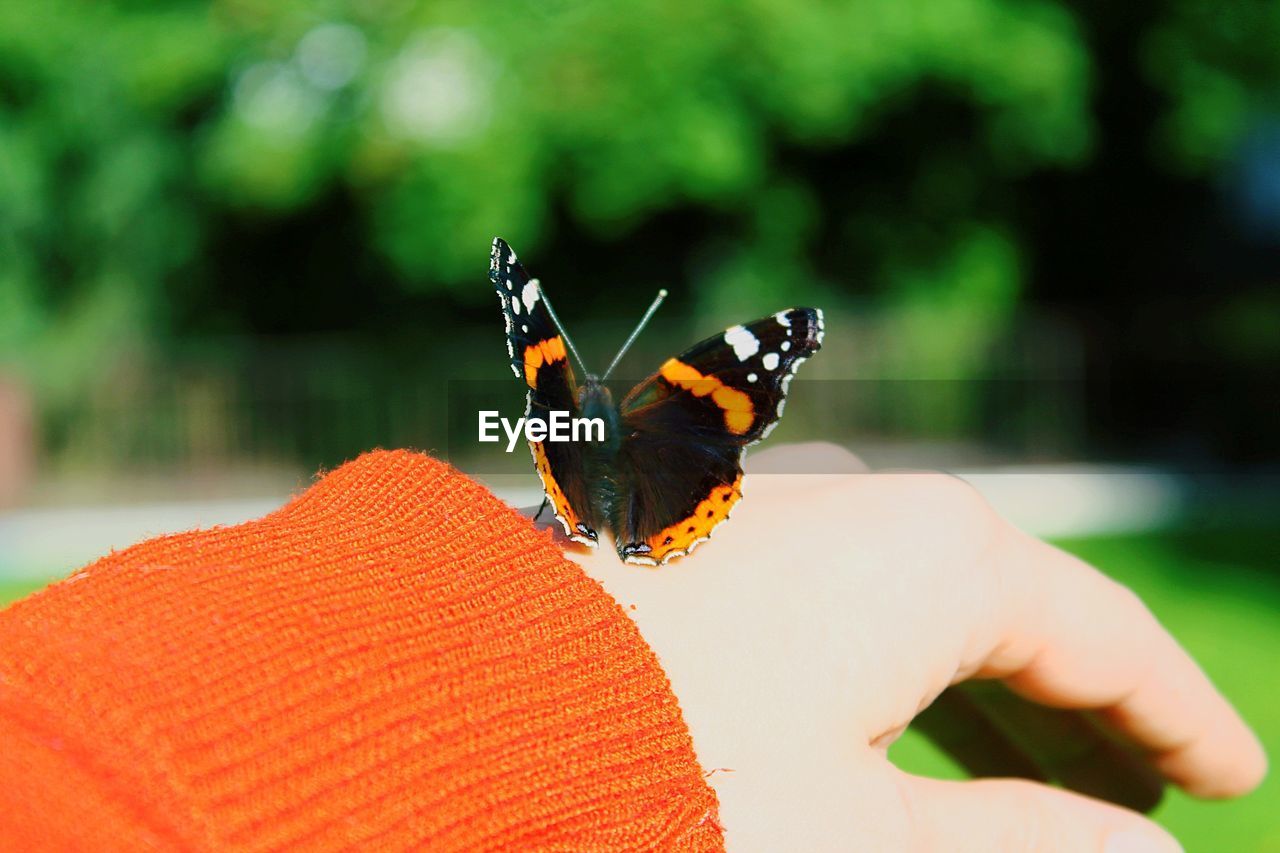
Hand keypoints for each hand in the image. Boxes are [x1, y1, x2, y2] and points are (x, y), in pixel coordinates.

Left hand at [563, 443, 1265, 850]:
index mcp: (936, 553)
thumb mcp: (869, 839)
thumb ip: (1024, 847)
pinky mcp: (701, 540)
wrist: (451, 711)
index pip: (1101, 634)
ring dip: (979, 698)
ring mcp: (770, 513)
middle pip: (1011, 612)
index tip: (1228, 772)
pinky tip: (885, 731)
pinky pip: (832, 606)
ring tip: (1026, 778)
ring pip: (914, 610)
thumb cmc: (675, 776)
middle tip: (1140, 792)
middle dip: (1080, 711)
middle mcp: (858, 504)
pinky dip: (884, 676)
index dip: (1174, 715)